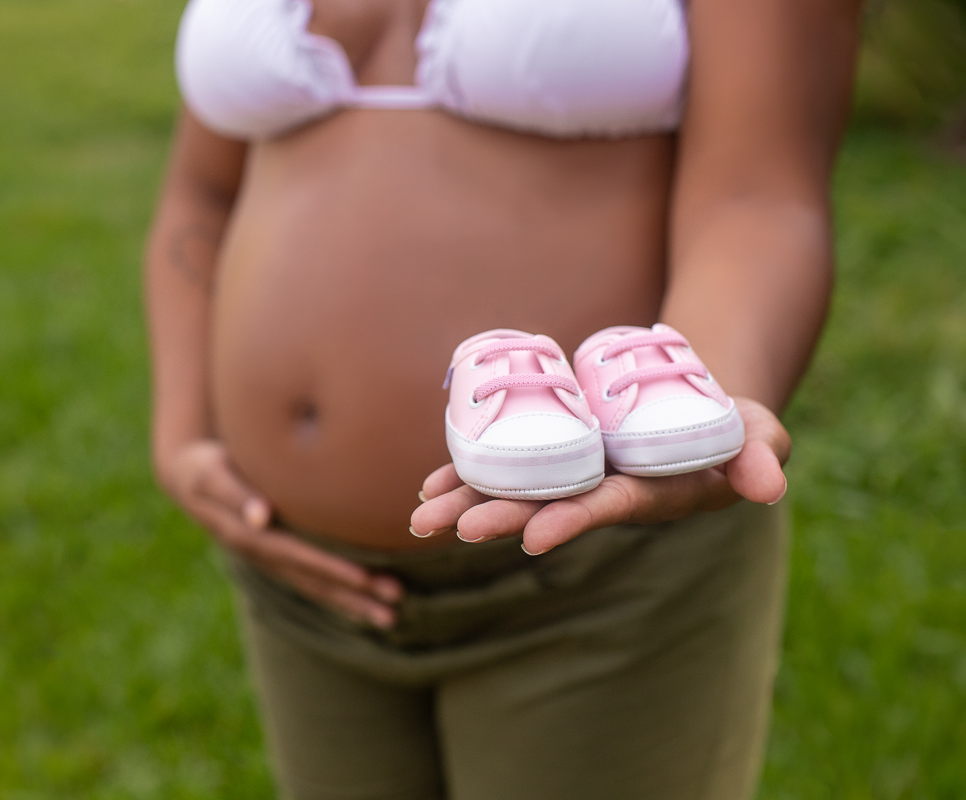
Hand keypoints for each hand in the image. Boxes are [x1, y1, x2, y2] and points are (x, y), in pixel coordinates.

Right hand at [162, 440, 403, 627]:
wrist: (186, 477)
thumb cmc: (203, 466)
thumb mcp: (211, 474)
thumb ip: (235, 494)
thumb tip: (262, 515)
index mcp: (248, 537)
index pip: (298, 557)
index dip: (331, 569)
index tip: (364, 579)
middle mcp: (262, 556)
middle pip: (313, 581)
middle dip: (354, 594)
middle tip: (394, 603)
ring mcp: (269, 561)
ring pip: (315, 587)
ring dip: (352, 603)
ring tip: (391, 616)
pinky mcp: (275, 557)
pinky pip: (309, 581)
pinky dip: (337, 595)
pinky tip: (364, 604)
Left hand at [410, 396, 789, 554]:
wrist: (696, 404)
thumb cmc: (731, 425)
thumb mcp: (759, 435)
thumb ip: (762, 457)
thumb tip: (771, 486)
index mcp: (648, 493)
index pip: (608, 508)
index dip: (573, 519)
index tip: (536, 536)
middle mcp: (602, 491)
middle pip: (546, 505)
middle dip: (500, 517)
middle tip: (452, 528)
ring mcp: (576, 474)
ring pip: (517, 489)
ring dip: (469, 502)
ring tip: (421, 516)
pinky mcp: (557, 453)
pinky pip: (507, 466)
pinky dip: (470, 474)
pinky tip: (429, 487)